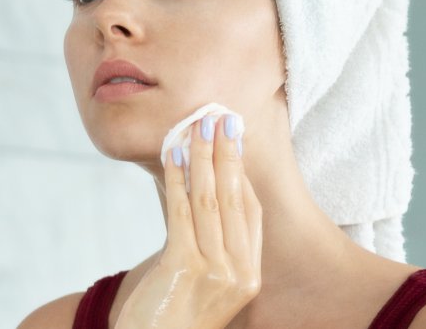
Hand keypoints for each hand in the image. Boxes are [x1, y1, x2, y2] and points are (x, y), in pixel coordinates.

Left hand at [116, 113, 262, 328]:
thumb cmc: (173, 315)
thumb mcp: (205, 282)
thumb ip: (212, 245)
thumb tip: (205, 189)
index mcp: (249, 276)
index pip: (252, 213)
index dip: (243, 172)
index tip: (234, 139)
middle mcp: (238, 273)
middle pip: (235, 199)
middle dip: (227, 153)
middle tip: (221, 118)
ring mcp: (214, 273)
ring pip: (210, 201)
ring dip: (202, 157)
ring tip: (197, 126)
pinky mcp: (184, 269)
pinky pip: (181, 213)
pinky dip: (176, 179)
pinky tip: (173, 156)